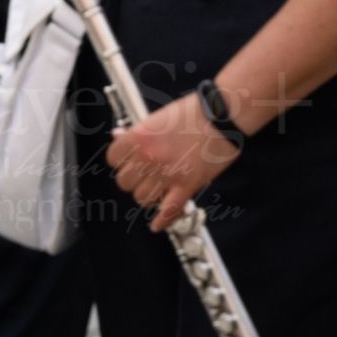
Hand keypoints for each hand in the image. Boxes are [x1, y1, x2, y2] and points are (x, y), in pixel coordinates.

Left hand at [105, 91, 242, 231]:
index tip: (128, 162)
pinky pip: (169, 210)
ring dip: (148, 196)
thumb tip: (117, 136)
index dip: (121, 162)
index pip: (113, 159)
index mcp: (139, 137)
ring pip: (143, 198)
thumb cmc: (193, 111)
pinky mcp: (187, 184)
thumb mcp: (158, 117)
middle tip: (144, 176)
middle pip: (125, 182)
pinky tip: (157, 225)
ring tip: (157, 190)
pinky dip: (162, 220)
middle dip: (133, 180)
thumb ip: (136, 131)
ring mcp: (167, 173)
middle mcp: (148, 157)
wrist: (223, 114)